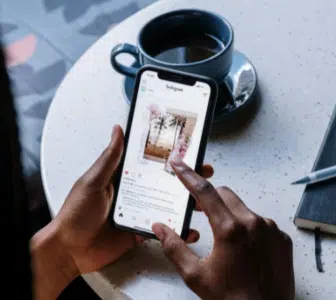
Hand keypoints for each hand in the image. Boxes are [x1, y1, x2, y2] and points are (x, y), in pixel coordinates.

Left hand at [51, 125, 213, 274]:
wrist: (70, 250)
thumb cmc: (76, 213)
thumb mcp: (93, 181)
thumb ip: (109, 159)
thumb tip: (118, 130)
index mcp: (124, 177)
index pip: (152, 163)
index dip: (171, 157)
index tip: (189, 151)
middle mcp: (135, 192)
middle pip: (165, 182)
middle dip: (187, 178)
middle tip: (205, 172)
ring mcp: (140, 212)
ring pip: (168, 205)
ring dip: (186, 203)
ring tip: (202, 202)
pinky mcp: (141, 231)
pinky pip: (162, 229)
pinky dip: (177, 230)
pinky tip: (189, 229)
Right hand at [152, 159, 294, 299]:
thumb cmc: (232, 298)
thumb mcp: (196, 276)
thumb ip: (174, 247)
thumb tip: (160, 228)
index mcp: (230, 230)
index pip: (204, 192)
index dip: (188, 176)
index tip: (179, 164)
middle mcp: (253, 223)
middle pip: (226, 194)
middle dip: (210, 198)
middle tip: (200, 211)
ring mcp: (270, 229)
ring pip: (243, 207)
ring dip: (230, 214)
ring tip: (225, 238)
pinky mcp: (282, 238)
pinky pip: (261, 222)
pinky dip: (249, 227)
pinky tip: (244, 247)